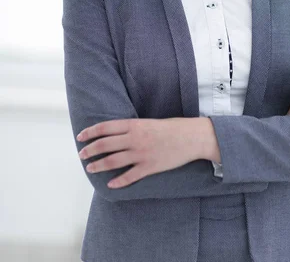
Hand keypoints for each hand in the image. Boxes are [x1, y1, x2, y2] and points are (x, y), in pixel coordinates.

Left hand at [77, 117, 201, 187]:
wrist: (192, 137)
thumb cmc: (173, 127)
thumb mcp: (149, 122)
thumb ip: (133, 128)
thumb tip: (116, 135)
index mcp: (134, 125)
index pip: (105, 128)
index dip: (90, 132)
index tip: (80, 137)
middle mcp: (135, 139)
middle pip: (105, 145)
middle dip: (90, 150)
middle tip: (82, 155)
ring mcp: (141, 154)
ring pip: (112, 161)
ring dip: (98, 165)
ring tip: (90, 168)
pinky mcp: (149, 167)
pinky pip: (129, 176)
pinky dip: (118, 181)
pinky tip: (110, 184)